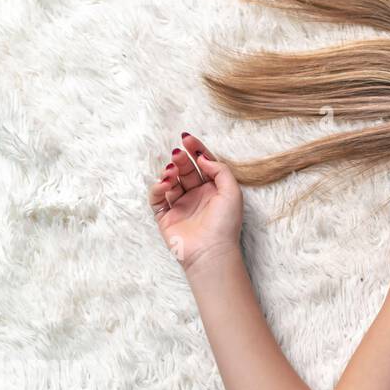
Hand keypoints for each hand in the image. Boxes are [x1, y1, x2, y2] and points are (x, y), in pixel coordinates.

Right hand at [147, 132, 243, 272]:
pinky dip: (158, 188)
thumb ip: (220, 170)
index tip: (187, 138)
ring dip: (170, 172)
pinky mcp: (165, 216)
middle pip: (186, 170)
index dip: (195, 150)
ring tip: (172, 171)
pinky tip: (165, 183)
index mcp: (214, 189)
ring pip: (170, 182)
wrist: (211, 251)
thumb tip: (203, 158)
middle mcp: (197, 195)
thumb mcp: (232, 191)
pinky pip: (157, 198)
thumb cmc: (226, 223)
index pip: (203, 164)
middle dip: (181, 159)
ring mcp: (180, 205)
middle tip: (177, 153)